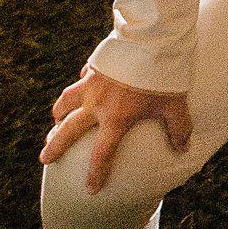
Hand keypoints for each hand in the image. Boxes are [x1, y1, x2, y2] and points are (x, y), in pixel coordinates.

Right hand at [41, 67, 192, 192]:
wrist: (150, 39)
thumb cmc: (163, 74)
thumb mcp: (175, 104)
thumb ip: (179, 129)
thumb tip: (182, 148)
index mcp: (116, 118)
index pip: (102, 153)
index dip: (95, 173)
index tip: (90, 189)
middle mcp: (97, 103)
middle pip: (69, 130)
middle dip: (55, 146)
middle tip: (44, 158)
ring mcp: (92, 83)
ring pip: (65, 101)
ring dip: (58, 113)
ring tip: (54, 120)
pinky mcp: (93, 65)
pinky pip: (81, 78)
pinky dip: (78, 85)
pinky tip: (80, 84)